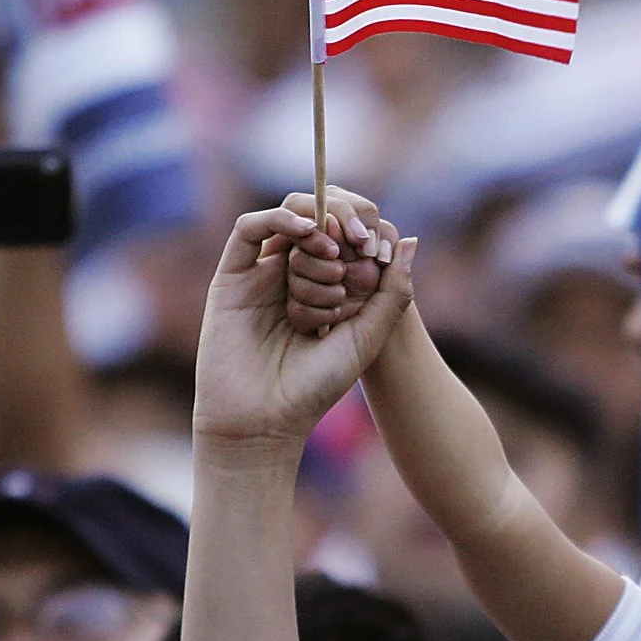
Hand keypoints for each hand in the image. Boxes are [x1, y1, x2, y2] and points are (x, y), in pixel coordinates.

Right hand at [193, 188, 413, 451]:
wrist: (265, 422)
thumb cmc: (316, 388)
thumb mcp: (367, 336)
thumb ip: (391, 291)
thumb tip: (409, 238)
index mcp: (323, 291)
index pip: (344, 239)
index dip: (362, 233)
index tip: (375, 250)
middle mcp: (290, 279)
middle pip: (319, 227)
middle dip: (342, 237)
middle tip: (350, 264)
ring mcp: (259, 276)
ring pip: (289, 224)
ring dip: (317, 231)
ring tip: (333, 259)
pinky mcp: (230, 277)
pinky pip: (250, 228)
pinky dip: (278, 218)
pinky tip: (306, 232)